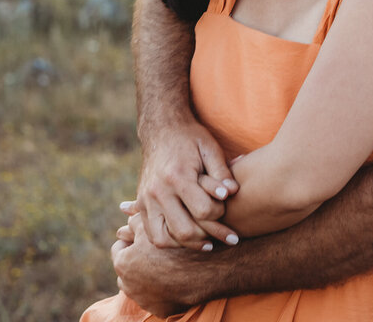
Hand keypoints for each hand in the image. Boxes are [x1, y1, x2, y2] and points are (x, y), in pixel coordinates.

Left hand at [112, 214, 194, 317]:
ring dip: (147, 275)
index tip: (144, 235)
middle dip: (137, 258)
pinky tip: (173, 277)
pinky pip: (155, 297)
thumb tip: (124, 213)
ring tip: (165, 263)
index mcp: (123, 264)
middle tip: (155, 248)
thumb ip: (134, 220)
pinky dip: (161, 289)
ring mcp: (143, 300)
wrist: (205, 270)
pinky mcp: (159, 310)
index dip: (132, 238)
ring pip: (140, 284)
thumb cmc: (176, 244)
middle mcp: (128, 286)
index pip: (119, 247)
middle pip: (128, 268)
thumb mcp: (153, 223)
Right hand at [130, 119, 238, 248]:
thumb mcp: (211, 148)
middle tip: (227, 236)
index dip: (220, 213)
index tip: (227, 207)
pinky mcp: (141, 205)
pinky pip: (153, 235)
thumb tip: (232, 193)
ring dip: (188, 244)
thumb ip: (222, 172)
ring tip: (207, 241)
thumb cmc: (191, 138)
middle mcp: (158, 191)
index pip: (203, 211)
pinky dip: (170, 241)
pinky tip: (188, 236)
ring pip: (165, 239)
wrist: (161, 129)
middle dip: (209, 236)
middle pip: (184, 231)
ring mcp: (146, 200)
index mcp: (177, 176)